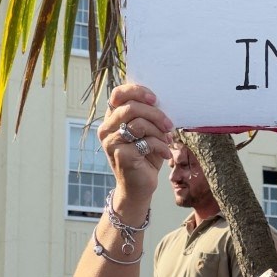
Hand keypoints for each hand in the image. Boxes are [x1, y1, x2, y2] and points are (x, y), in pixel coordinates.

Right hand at [99, 84, 173, 200]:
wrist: (139, 186)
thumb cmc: (145, 155)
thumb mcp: (147, 132)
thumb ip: (147, 115)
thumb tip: (160, 101)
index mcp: (112, 118)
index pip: (118, 94)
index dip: (137, 91)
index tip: (155, 99)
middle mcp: (106, 129)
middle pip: (131, 107)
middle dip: (156, 114)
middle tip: (169, 125)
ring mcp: (111, 142)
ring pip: (139, 124)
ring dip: (159, 132)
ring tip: (167, 140)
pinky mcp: (121, 156)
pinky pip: (146, 142)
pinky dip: (161, 146)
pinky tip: (165, 154)